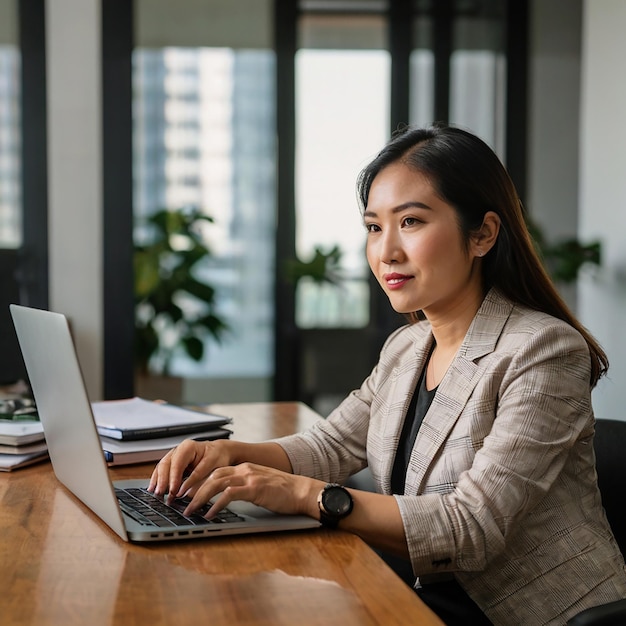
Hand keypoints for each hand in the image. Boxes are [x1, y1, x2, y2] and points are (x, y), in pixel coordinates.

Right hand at [148, 438, 233, 503]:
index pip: (177, 463)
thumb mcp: (212, 466)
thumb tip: (183, 491)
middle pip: (165, 464)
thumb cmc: (217, 456)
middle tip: (161, 495)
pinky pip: (162, 470)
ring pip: (161, 467)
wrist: (220, 452)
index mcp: (188, 447)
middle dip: (162, 481)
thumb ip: (197, 478)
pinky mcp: (173, 463)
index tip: (172, 491)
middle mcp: (178, 450)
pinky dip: (158, 480)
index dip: (173, 478)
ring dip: (158, 481)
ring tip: (156, 495)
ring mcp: (174, 456)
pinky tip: (154, 489)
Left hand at [178, 462, 323, 519]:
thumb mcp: (260, 486)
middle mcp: (245, 469)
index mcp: (245, 468)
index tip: (186, 494)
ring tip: (189, 510)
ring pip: (216, 483)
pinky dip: (217, 504)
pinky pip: (230, 494)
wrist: (303, 491)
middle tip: (180, 502)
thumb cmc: (284, 493)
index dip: (199, 482)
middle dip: (193, 489)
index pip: (216, 472)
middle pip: (212, 475)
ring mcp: (250, 477)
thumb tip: (225, 499)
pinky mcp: (255, 488)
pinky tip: (210, 514)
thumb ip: (244, 488)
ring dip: (200, 497)